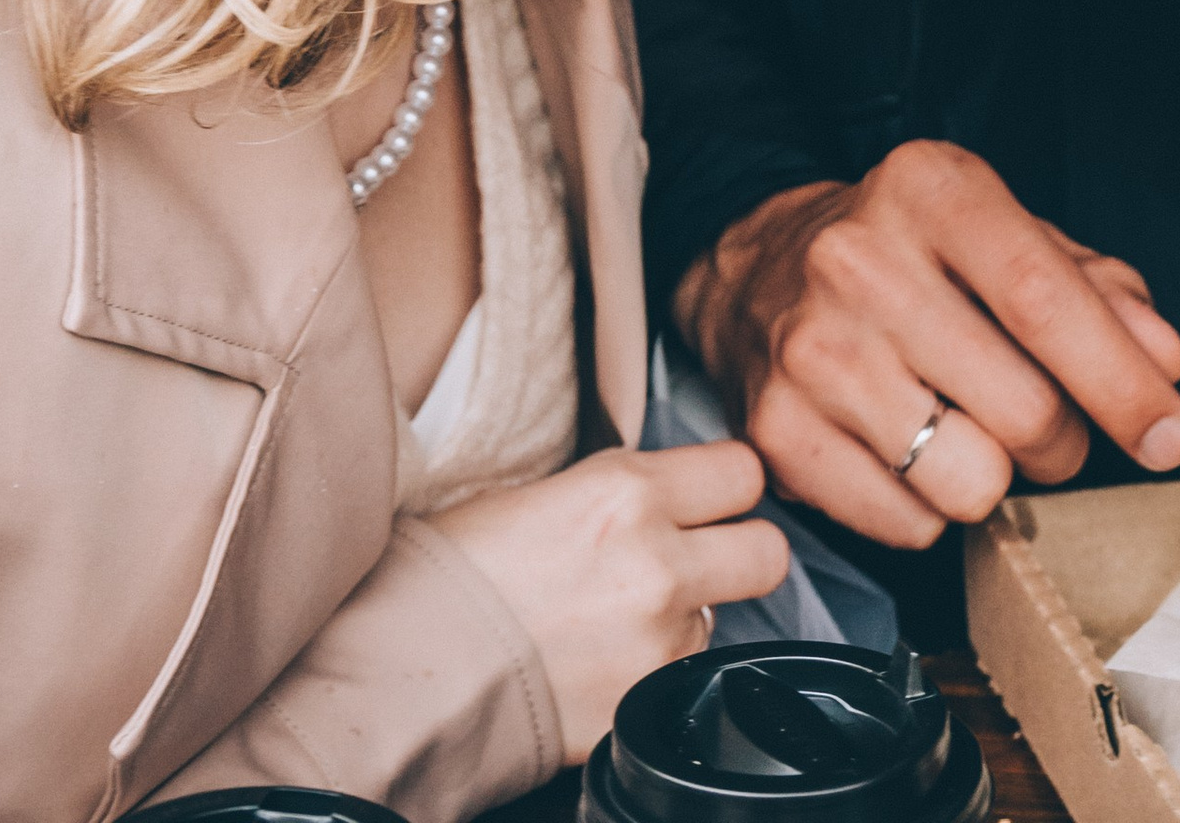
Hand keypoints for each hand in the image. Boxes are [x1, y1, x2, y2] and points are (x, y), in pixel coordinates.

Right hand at [427, 443, 787, 756]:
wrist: (412, 673)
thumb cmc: (457, 575)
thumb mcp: (545, 493)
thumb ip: (621, 491)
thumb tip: (667, 498)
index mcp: (627, 492)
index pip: (743, 472)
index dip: (726, 488)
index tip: (711, 500)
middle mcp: (657, 564)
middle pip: (767, 552)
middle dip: (739, 555)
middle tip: (698, 561)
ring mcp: (657, 644)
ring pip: (720, 623)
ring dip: (684, 622)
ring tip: (614, 624)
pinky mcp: (647, 708)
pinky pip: (680, 681)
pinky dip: (653, 675)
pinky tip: (601, 667)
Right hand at [678, 141, 1179, 547]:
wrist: (754, 268)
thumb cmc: (907, 255)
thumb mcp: (1004, 234)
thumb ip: (1096, 289)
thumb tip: (1162, 361)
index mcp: (931, 190)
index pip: (1042, 298)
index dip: (1122, 382)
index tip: (1171, 435)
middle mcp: (861, 261)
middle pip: (1023, 411)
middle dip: (1061, 442)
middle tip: (1039, 421)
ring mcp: (812, 349)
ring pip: (969, 483)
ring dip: (992, 480)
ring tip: (963, 429)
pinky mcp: (776, 432)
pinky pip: (907, 526)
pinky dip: (927, 509)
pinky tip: (902, 451)